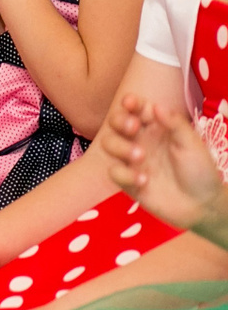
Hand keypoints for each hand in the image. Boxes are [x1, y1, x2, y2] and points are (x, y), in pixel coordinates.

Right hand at [100, 94, 225, 231]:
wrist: (202, 206)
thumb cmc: (200, 172)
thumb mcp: (192, 144)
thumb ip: (175, 124)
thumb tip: (155, 106)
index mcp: (156, 129)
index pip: (136, 109)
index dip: (130, 103)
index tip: (131, 103)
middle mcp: (140, 141)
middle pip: (115, 122)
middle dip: (119, 121)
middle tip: (134, 128)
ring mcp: (131, 161)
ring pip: (108, 143)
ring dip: (120, 146)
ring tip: (140, 157)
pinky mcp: (127, 181)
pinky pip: (113, 172)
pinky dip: (125, 175)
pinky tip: (144, 181)